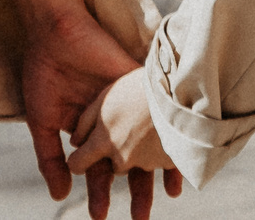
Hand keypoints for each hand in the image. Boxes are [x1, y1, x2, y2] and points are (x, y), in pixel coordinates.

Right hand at [1, 0, 176, 217]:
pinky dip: (171, 134)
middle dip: (135, 189)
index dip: (100, 190)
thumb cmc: (44, 72)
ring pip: (148, 142)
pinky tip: (179, 155)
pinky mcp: (139, 86)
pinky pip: (160, 113)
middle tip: (140, 218)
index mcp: (88, 128)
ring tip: (166, 197)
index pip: (99, 165)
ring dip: (157, 169)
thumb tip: (59, 196)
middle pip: (128, 160)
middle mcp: (111, 119)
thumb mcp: (41, 121)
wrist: (57, 30)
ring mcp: (127, 103)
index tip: (100, 215)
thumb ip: (50, 159)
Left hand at [70, 68, 178, 186]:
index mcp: (103, 142)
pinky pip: (160, 161)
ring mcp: (146, 163)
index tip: (83, 155)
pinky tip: (166, 131)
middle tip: (129, 128)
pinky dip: (160, 151)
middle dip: (116, 153)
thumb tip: (75, 141)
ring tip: (151, 125)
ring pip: (137, 162)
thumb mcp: (105, 97)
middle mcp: (122, 158)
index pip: (78, 165)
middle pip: (112, 165)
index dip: (78, 160)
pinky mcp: (168, 163)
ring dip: (140, 151)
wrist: (180, 89)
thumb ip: (86, 122)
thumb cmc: (138, 88)